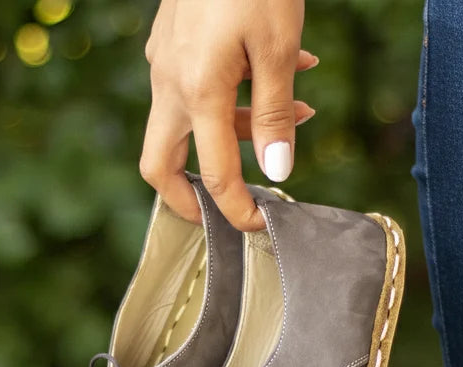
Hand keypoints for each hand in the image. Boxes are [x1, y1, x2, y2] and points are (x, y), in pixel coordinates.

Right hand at [141, 0, 312, 230]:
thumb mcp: (277, 48)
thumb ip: (276, 115)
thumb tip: (278, 170)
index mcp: (195, 91)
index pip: (211, 175)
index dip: (236, 210)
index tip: (259, 226)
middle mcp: (168, 83)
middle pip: (159, 163)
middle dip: (189, 197)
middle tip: (226, 210)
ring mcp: (164, 63)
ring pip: (188, 124)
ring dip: (239, 131)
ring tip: (302, 111)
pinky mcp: (173, 45)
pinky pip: (197, 89)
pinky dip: (236, 96)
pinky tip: (281, 73)